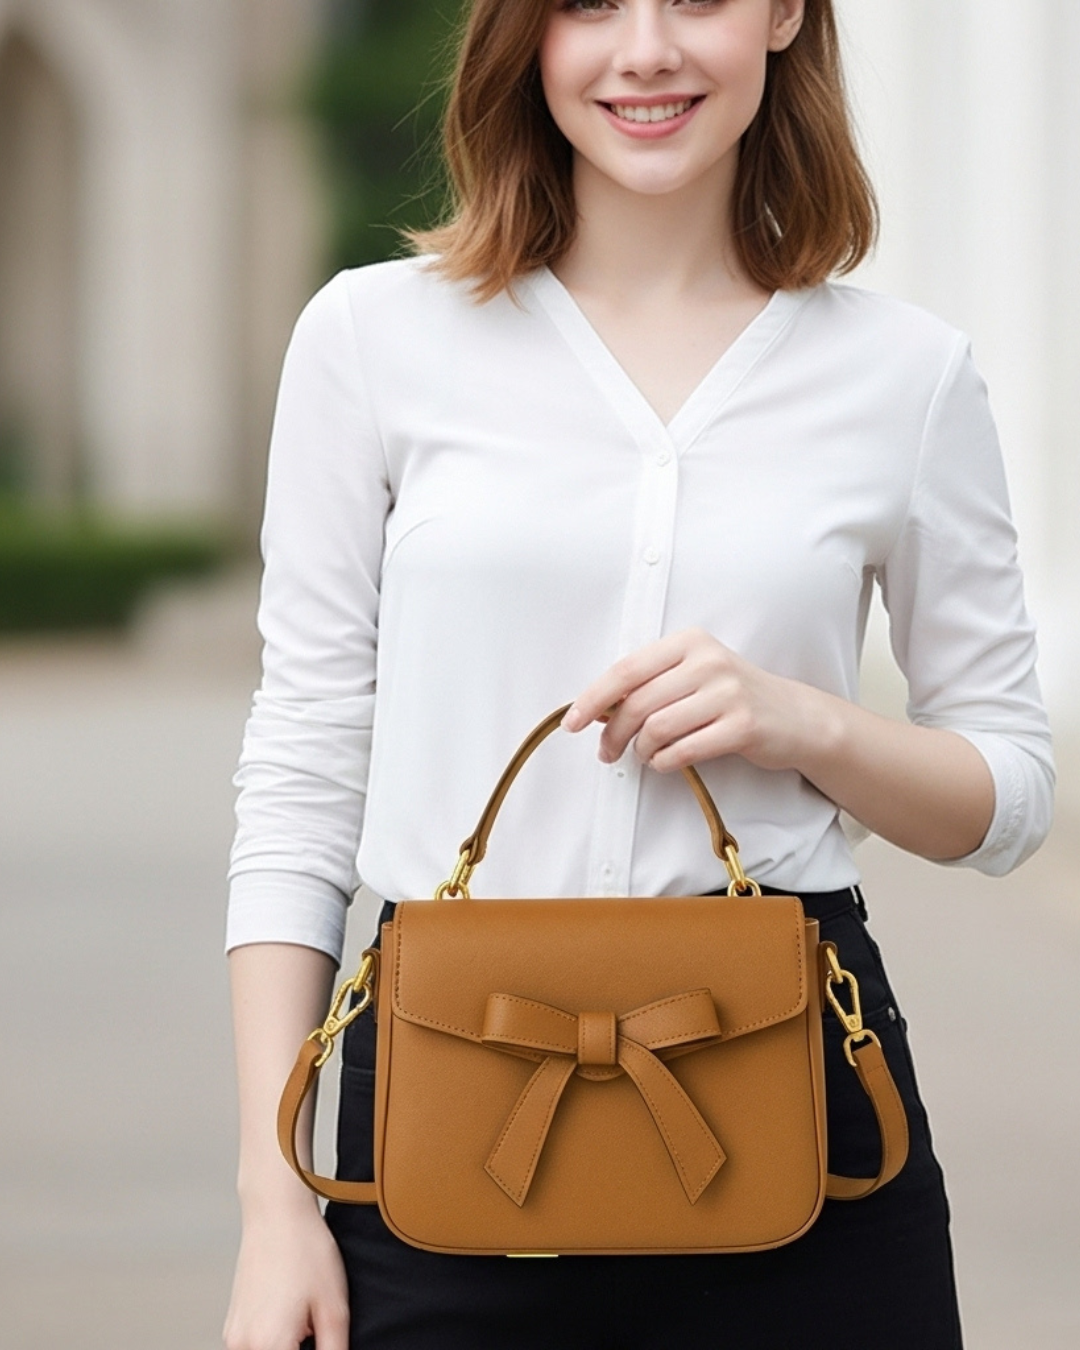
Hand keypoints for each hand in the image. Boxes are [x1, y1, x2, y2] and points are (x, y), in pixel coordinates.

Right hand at [223, 1202, 348, 1349]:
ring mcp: (233, 1338)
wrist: (276, 1213)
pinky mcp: (231, 1327)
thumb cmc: (306, 1251)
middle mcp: (243, 1347)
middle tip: (317, 1329)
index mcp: (270, 1345)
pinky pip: (254, 1349)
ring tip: (307, 1324)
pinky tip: (292, 1321)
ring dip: (287, 1348)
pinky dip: (274, 1344)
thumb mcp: (334, 1308)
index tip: (326, 1341)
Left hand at [562, 627, 823, 773]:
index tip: (573, 722)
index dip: (593, 699)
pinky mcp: (743, 725)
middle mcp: (708, 661)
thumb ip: (651, 684)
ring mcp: (728, 693)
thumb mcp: (694, 675)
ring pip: (657, 729)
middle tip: (607, 752)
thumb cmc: (733, 697)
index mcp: (689, 642)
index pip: (626, 670)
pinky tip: (666, 762)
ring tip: (645, 756)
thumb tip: (597, 709)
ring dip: (642, 751)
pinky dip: (665, 762)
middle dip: (613, 734)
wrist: (795, 717)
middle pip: (637, 704)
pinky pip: (685, 750)